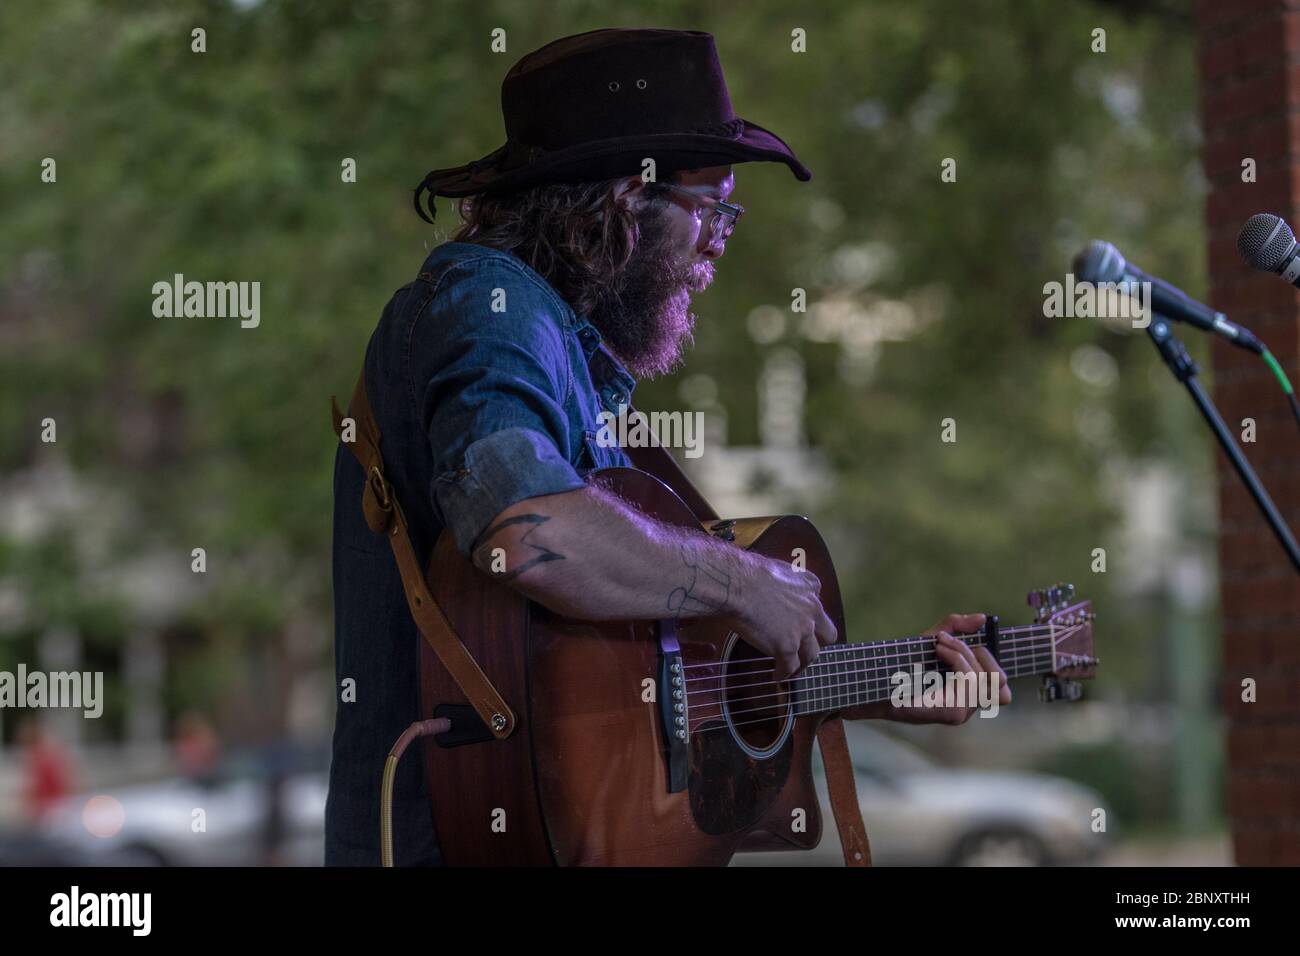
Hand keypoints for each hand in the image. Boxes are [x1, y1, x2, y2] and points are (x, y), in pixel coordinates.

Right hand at [735, 555, 837, 681]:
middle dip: (817, 642)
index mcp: (810, 585)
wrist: (736, 584)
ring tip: (793, 668)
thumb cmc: (746, 572)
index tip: (799, 621)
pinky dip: (784, 673)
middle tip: (804, 647)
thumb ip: (782, 581)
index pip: (817, 605)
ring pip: (811, 654)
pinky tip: (777, 676)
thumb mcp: (774, 568)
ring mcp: (802, 630)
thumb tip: (770, 587)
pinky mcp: (787, 647)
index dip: (808, 616)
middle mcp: (812, 608)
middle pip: (827, 634)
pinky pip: (790, 666)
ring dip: (802, 662)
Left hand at [841, 612, 1011, 724]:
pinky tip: (936, 652)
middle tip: (946, 641)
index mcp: (967, 695)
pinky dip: (956, 658)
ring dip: (962, 653)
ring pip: (984, 678)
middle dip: (976, 653)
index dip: (991, 659)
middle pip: (1001, 682)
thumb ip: (956, 627)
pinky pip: (970, 680)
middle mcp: (967, 708)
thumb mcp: (931, 640)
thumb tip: (982, 618)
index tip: (966, 641)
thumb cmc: (901, 664)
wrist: (873, 681)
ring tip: (938, 645)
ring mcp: (961, 713)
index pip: (1003, 686)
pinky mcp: (951, 712)